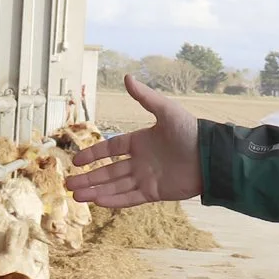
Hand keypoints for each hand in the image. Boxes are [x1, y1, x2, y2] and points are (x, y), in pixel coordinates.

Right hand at [66, 75, 202, 207]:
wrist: (210, 156)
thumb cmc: (190, 131)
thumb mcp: (166, 111)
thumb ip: (145, 97)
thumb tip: (127, 77)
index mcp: (140, 141)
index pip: (110, 149)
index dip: (93, 154)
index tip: (76, 161)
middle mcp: (140, 161)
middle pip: (108, 171)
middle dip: (89, 178)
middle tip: (68, 185)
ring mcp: (145, 178)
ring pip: (115, 186)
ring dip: (96, 190)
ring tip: (76, 196)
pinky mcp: (154, 192)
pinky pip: (129, 197)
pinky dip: (114, 200)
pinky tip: (97, 201)